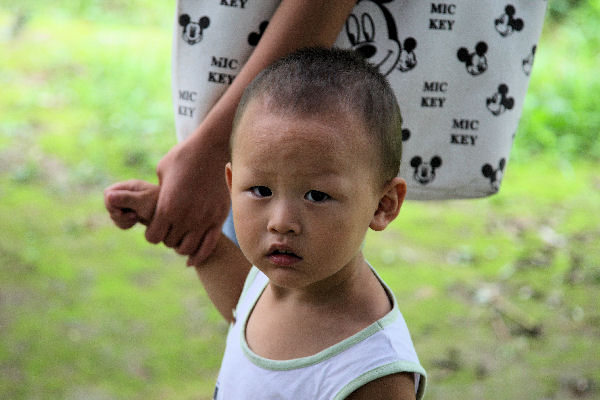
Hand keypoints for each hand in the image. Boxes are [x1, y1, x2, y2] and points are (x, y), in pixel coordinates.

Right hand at [104, 180, 158, 227]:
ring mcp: (131, 202)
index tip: (123, 211)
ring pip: (115, 213)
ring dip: (122, 220)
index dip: (111, 204)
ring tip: (137, 219)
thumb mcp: (143, 202)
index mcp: (130, 186)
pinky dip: (126, 223)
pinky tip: (137, 222)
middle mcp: (129, 192)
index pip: (108, 193)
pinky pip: (121, 220)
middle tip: (133, 216)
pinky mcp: (134, 211)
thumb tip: (108, 196)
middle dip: (118, 214)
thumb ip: (126, 199)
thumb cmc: (160, 206)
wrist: (176, 216)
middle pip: (109, 204)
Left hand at [145, 134, 230, 264]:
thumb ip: (159, 192)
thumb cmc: (183, 156)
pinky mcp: (219, 218)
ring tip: (182, 236)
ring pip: (188, 248)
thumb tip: (158, 201)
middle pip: (170, 243)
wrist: (212, 148)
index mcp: (167, 207)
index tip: (155, 226)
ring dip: (183, 245)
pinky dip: (199, 255)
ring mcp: (204, 219)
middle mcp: (185, 217)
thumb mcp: (162, 172)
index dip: (152, 233)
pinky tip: (192, 258)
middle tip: (170, 229)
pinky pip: (208, 246)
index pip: (153, 237)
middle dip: (168, 237)